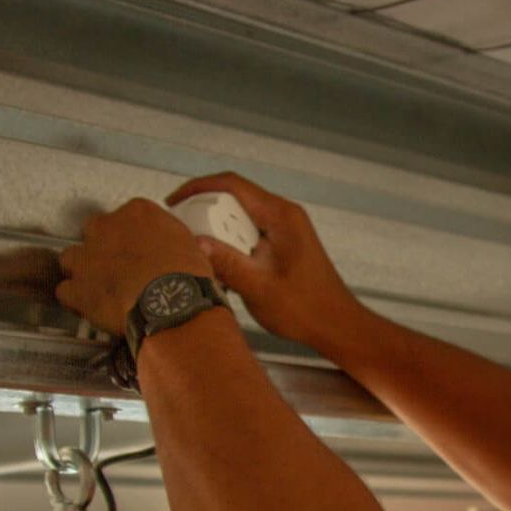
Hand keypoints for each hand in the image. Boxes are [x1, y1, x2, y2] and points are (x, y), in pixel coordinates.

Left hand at [55, 198, 211, 335]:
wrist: (173, 306)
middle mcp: (107, 228)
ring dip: (82, 271)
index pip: (126, 216)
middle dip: (103, 248)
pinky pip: (65, 291)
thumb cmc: (186, 279)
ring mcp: (88, 257)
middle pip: (94, 232)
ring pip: (71, 258)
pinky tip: (89, 306)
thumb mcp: (191, 246)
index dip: (129, 236)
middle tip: (119, 266)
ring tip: (99, 286)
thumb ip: (173, 240)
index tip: (136, 247)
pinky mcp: (78, 288)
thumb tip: (176, 248)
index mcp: (137, 213)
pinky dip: (75, 299)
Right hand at [166, 172, 367, 353]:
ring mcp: (285, 229)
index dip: (198, 187)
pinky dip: (230, 244)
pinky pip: (248, 233)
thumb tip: (193, 242)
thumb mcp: (258, 288)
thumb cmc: (306, 309)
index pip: (232, 185)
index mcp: (281, 216)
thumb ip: (226, 263)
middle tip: (179, 230)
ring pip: (240, 217)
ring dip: (216, 230)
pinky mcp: (282, 244)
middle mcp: (284, 215)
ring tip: (194, 250)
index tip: (174, 202)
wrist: (336, 325)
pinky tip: (218, 266)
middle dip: (203, 211)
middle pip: (234, 198)